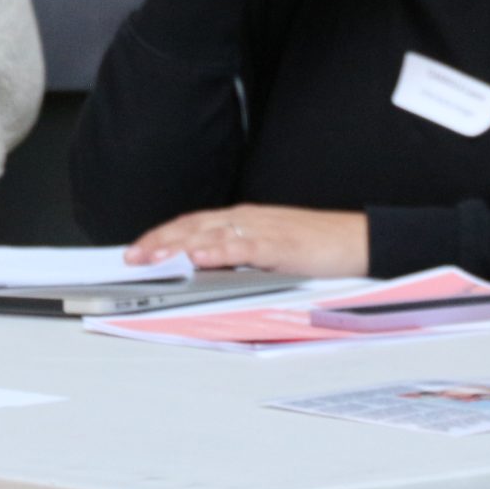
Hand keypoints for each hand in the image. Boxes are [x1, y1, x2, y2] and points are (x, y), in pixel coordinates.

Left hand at [125, 204, 368, 277]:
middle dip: (159, 240)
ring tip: (152, 257)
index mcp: (245, 219)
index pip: (194, 224)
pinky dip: (218, 252)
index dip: (163, 234)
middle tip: (131, 255)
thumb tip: (207, 269)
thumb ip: (240, 255)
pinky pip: (243, 247)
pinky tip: (199, 259)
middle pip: (194, 227)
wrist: (357, 241)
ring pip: (211, 235)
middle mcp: (248, 219)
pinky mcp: (280, 245)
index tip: (138, 247)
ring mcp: (263, 230)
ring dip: (177, 246)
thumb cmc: (318, 247)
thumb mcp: (270, 249)